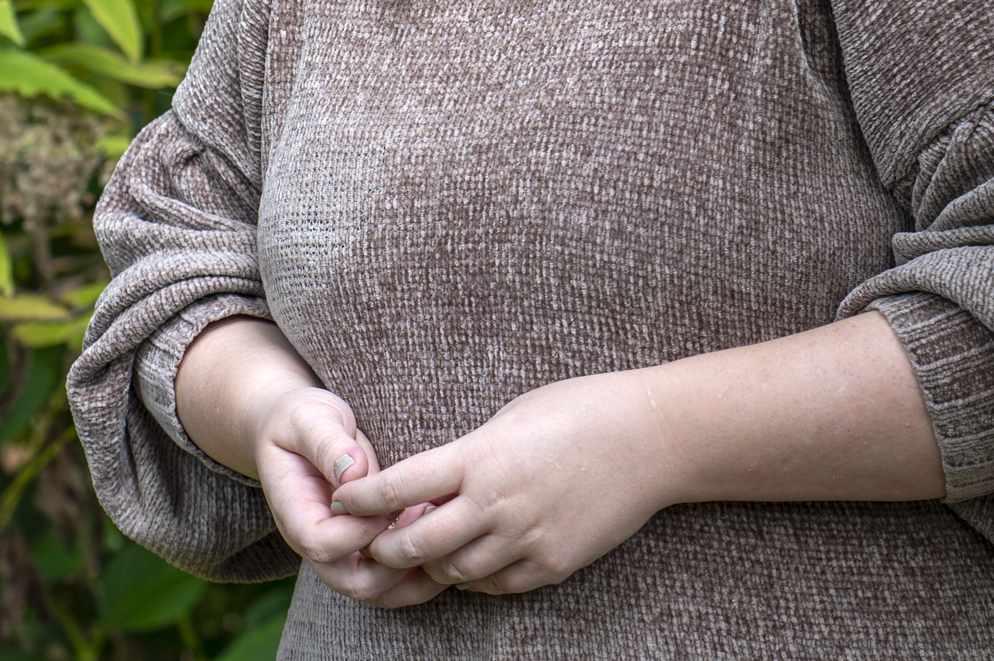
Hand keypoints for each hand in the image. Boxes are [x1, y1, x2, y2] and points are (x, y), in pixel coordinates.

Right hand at [252, 385, 449, 608]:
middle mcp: (320, 541)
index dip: (359, 529)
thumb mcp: (306, 420)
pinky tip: (442, 528)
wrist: (296, 429)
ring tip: (439, 524)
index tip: (390, 501)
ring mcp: (345, 549)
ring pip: (381, 590)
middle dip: (396, 563)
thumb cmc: (300, 422)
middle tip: (424, 518)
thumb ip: (326, 443)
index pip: (323, 545)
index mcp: (296, 514)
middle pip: (354, 583)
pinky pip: (396, 575)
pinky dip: (422, 565)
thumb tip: (354, 472)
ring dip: (415, 572)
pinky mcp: (368, 545)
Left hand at [336, 372, 674, 595]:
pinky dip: (478, 577)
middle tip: (376, 541)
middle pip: (416, 544)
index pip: (399, 488)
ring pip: (454, 573)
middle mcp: (496, 505)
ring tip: (428, 549)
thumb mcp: (513, 415)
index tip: (341, 504)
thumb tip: (436, 481)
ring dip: (434, 564)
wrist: (652, 439)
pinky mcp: (552, 564)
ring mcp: (525, 540)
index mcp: (480, 458)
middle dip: (386, 547)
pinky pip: (498, 585)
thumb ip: (471, 453)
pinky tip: (478, 559)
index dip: (360, 501)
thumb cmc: (582, 409)